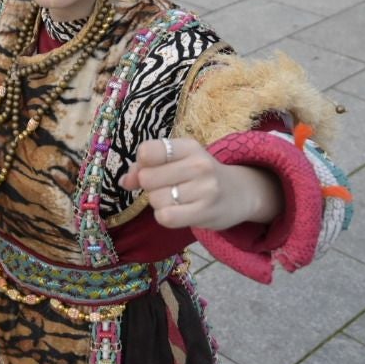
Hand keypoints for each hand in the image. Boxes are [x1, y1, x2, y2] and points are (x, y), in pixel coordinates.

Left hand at [118, 137, 276, 230]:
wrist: (239, 193)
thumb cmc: (199, 175)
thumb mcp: (178, 161)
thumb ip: (146, 166)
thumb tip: (124, 181)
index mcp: (189, 146)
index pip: (147, 151)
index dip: (140, 164)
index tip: (149, 168)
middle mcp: (198, 164)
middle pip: (147, 178)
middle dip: (149, 186)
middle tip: (164, 187)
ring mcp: (204, 188)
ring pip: (156, 199)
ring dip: (158, 203)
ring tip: (175, 200)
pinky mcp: (205, 212)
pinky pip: (166, 217)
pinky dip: (165, 216)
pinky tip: (177, 212)